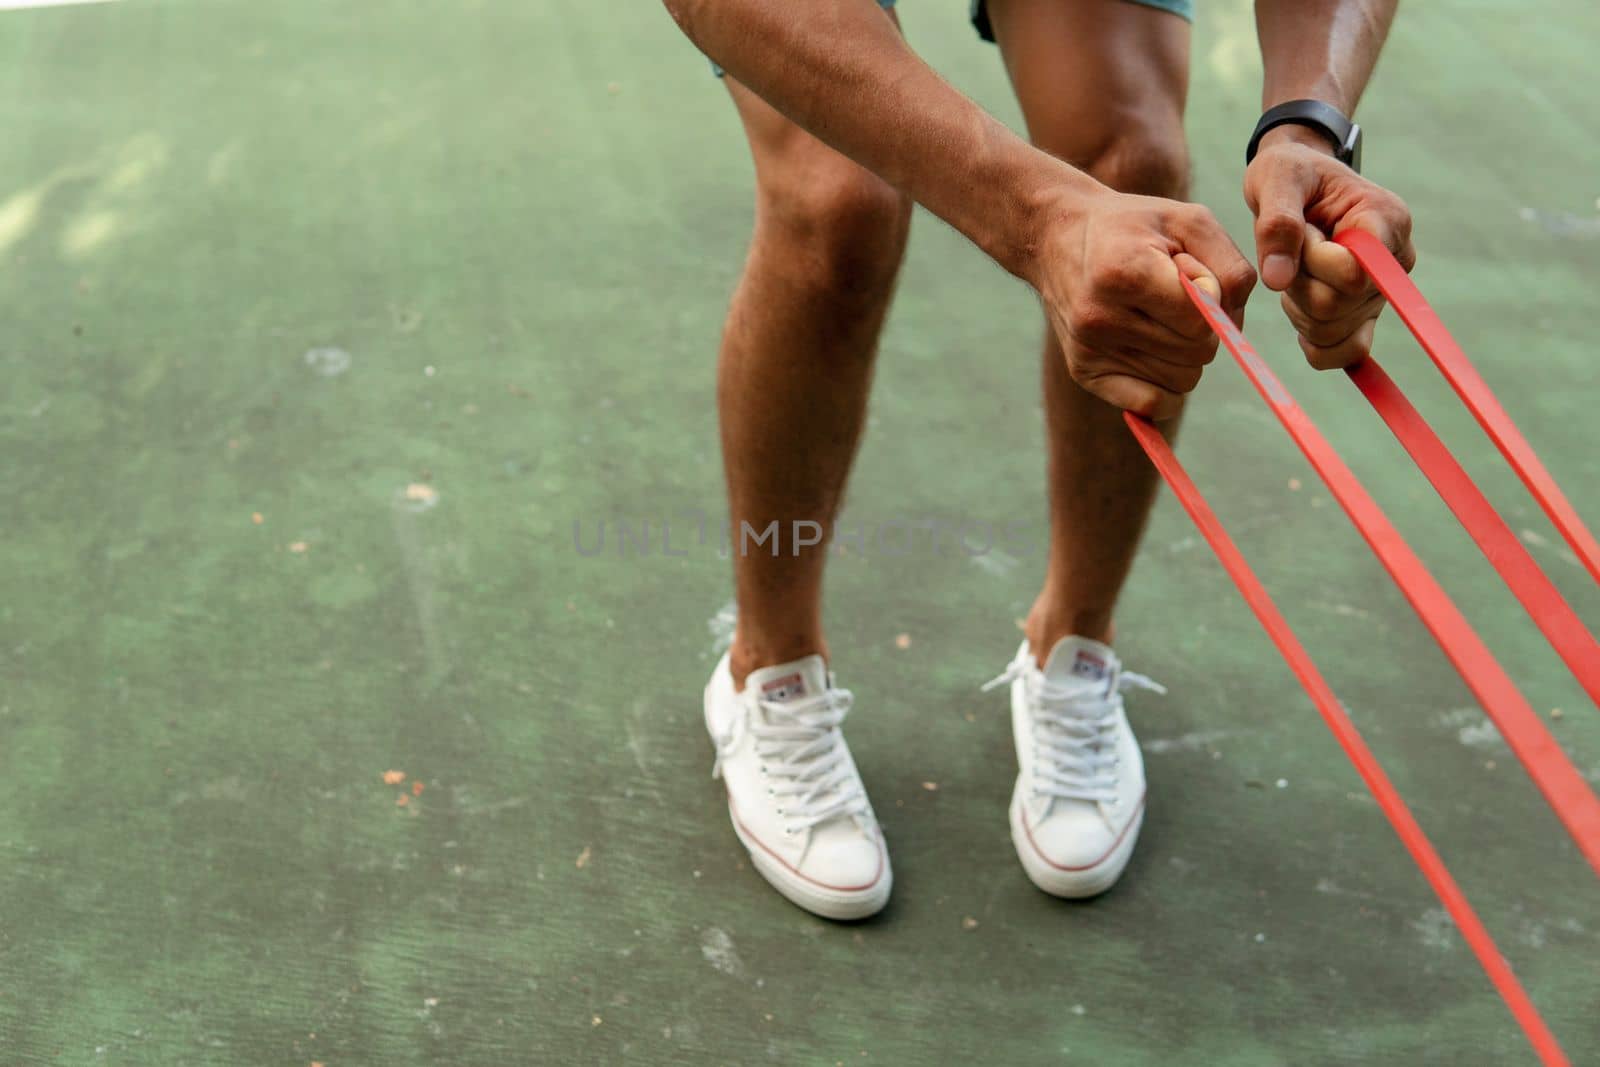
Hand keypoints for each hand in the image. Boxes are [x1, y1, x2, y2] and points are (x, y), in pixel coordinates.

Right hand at [1031, 188, 1256, 419]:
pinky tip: (1158, 356)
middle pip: (1198, 352)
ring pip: (1183, 380)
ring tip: (1159, 317)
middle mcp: (1100, 316)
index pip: (1201, 320)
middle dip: (1203, 326)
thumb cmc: (1134, 228)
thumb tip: (1225, 324)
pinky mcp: (1083, 371)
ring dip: (1188, 353)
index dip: (1212, 298)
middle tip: (1172, 295)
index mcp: (1125, 272)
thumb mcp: (1190, 222)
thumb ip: (1227, 268)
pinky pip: (1153, 404)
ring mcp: (1089, 348)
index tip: (1188, 272)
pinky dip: (1168, 389)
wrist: (1057, 238)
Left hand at [1244, 130, 1415, 368]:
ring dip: (1298, 306)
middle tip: (1294, 248)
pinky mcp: (1364, 316)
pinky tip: (1300, 308)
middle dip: (1299, 282)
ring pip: (1331, 331)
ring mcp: (1381, 293)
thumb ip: (1278, 224)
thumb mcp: (1277, 179)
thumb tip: (1278, 281)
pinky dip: (1313, 341)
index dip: (1317, 262)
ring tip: (1296, 266)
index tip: (1309, 230)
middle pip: (1336, 305)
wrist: (1296, 183)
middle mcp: (1394, 261)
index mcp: (1385, 220)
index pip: (1355, 272)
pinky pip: (1344, 353)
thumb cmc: (1290, 173)